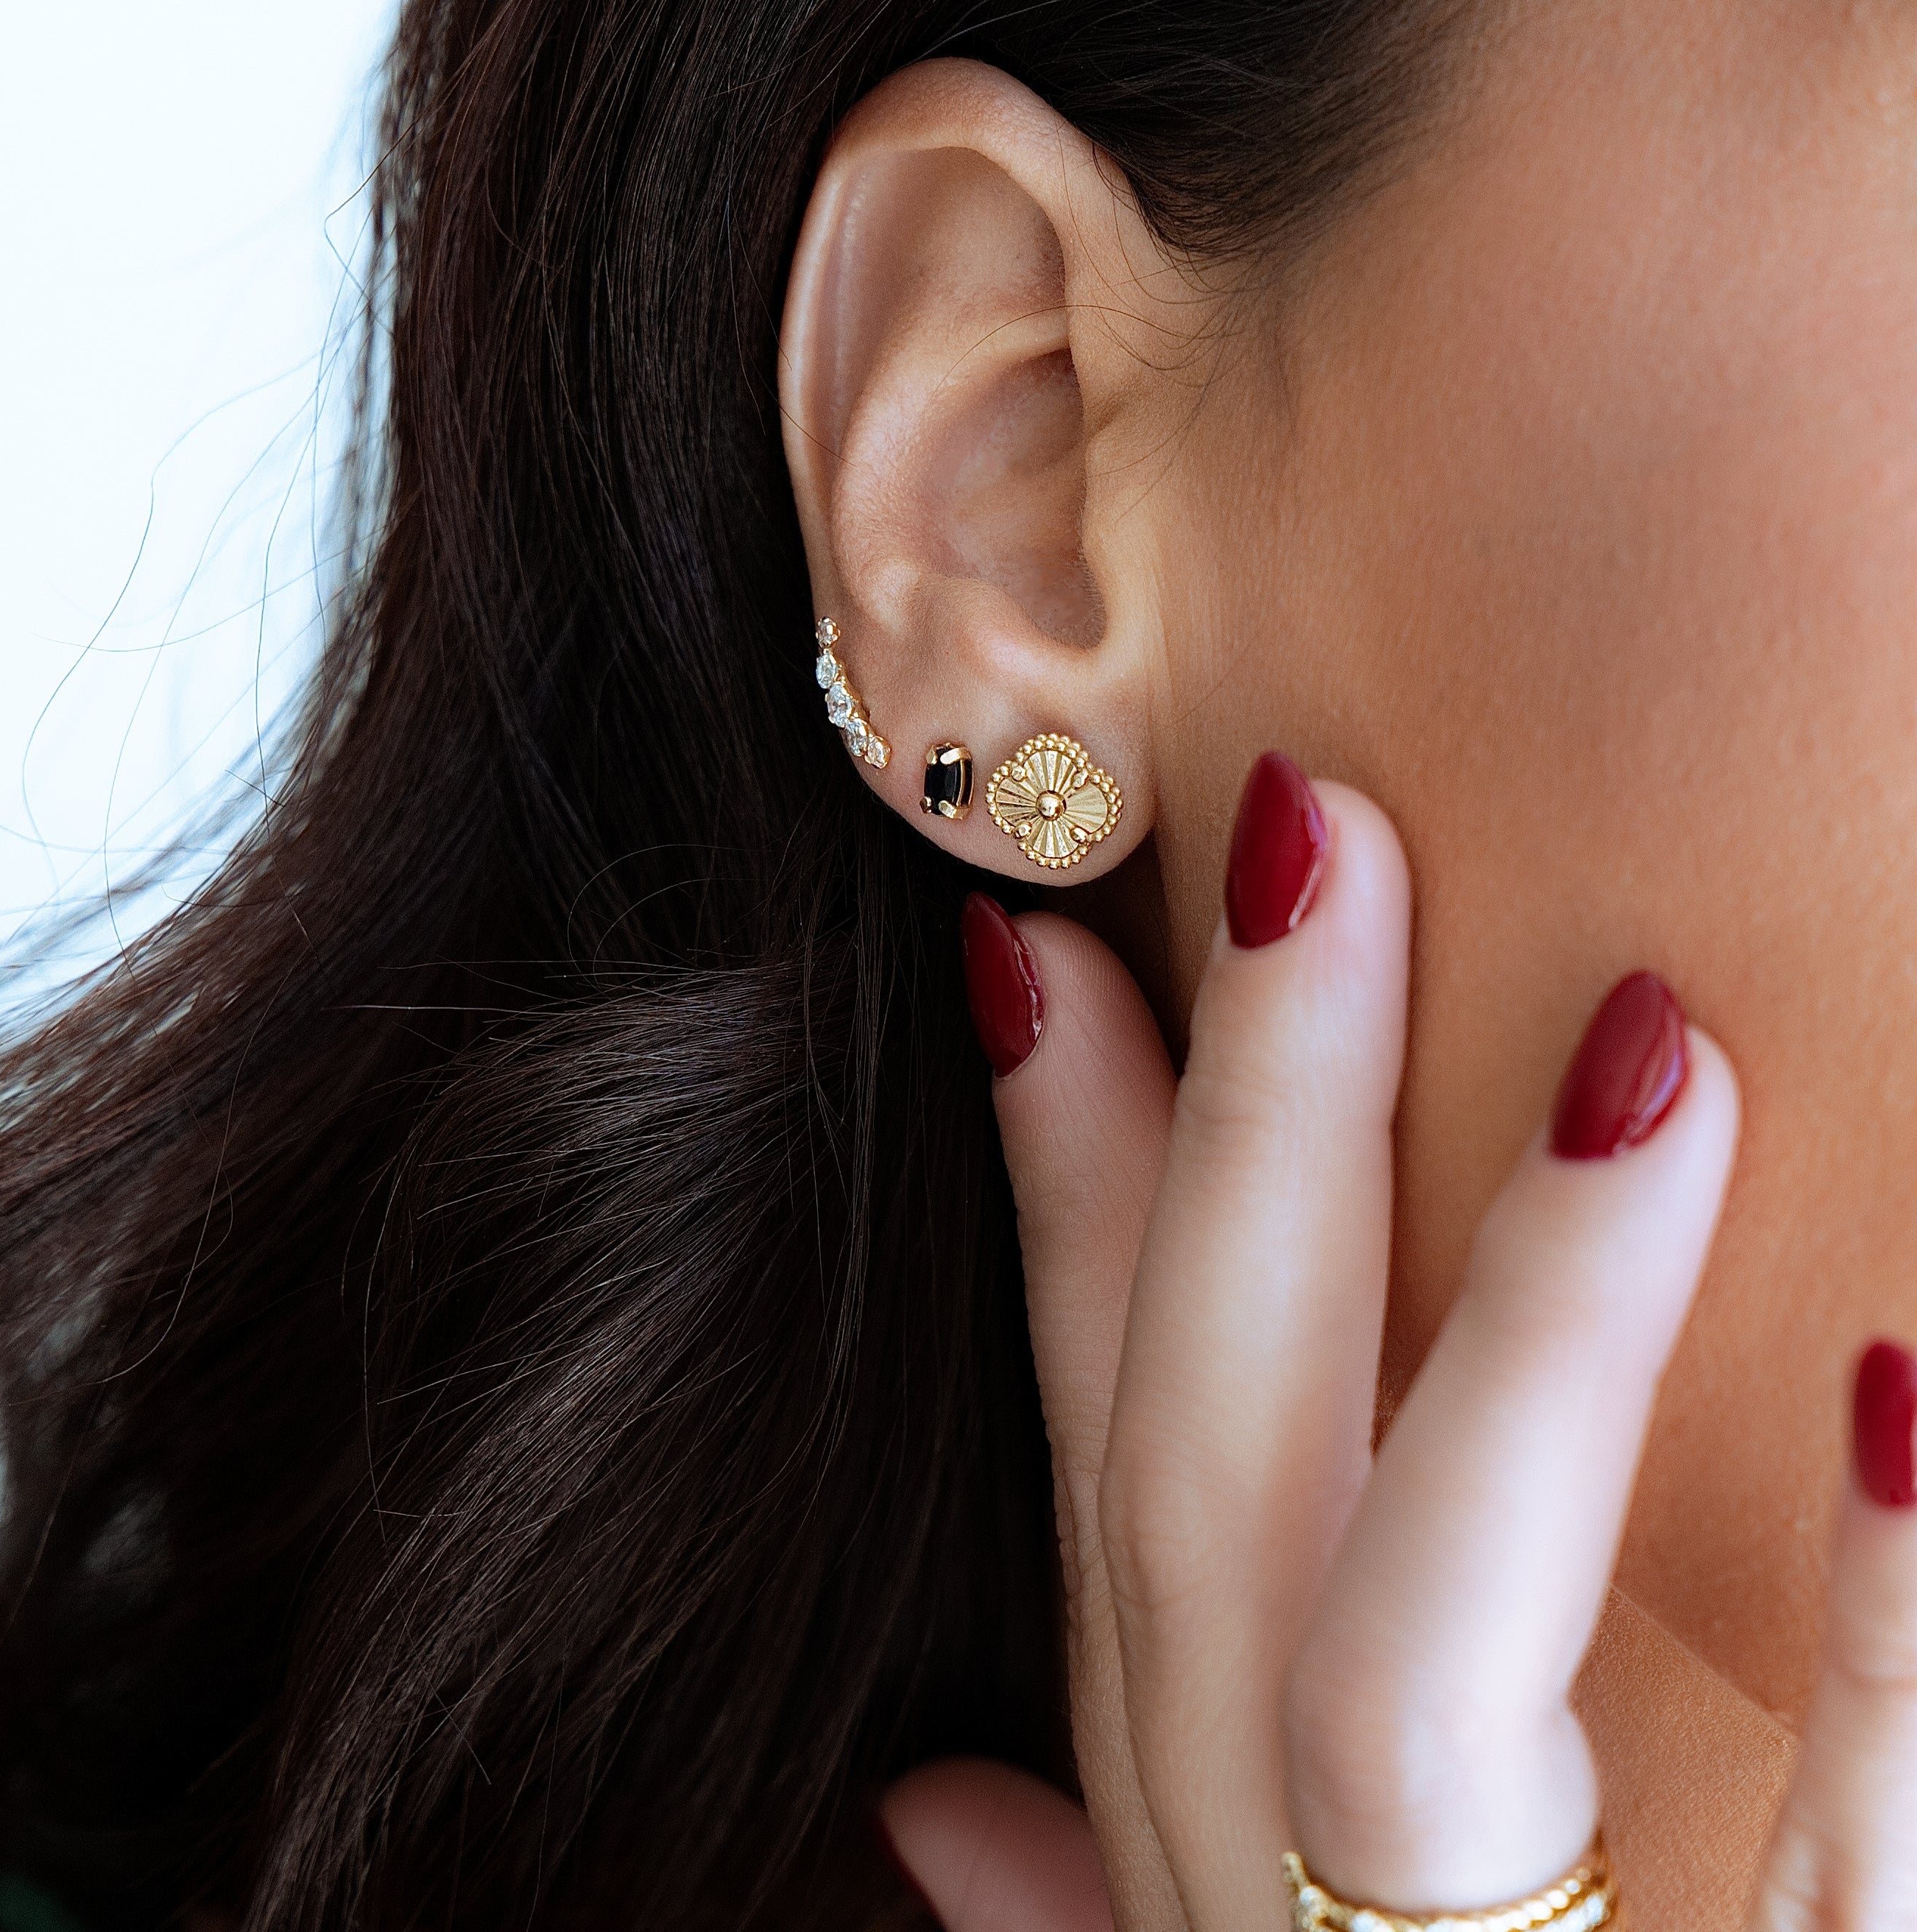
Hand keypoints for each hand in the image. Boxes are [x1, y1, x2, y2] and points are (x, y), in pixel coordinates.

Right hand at [876, 755, 1916, 1929]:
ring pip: (1411, 1660)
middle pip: (1214, 1502)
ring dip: (1516, 1337)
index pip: (1102, 1476)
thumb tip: (923, 1818)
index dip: (1055, 1207)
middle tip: (1310, 833)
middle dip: (1243, 1152)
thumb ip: (1087, 1918)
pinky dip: (1873, 1640)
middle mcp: (1279, 1920)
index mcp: (1201, 1867)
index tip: (1033, 944)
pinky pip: (1843, 1866)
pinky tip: (1905, 1384)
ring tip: (1648, 1042)